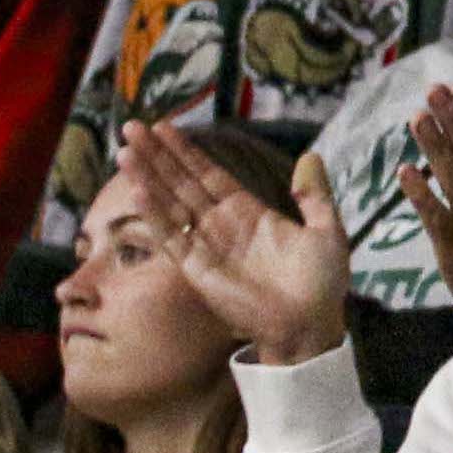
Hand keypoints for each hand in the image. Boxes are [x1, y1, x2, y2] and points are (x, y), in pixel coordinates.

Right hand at [124, 120, 351, 369]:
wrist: (311, 325)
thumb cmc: (321, 284)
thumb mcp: (327, 231)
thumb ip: (314, 195)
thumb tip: (312, 155)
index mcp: (248, 213)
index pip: (209, 174)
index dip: (186, 152)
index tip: (164, 126)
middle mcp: (222, 226)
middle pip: (182, 183)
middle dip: (157, 156)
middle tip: (132, 127)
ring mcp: (207, 246)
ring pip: (171, 205)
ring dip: (148, 179)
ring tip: (125, 152)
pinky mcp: (198, 270)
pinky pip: (173, 238)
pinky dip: (156, 216)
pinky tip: (140, 191)